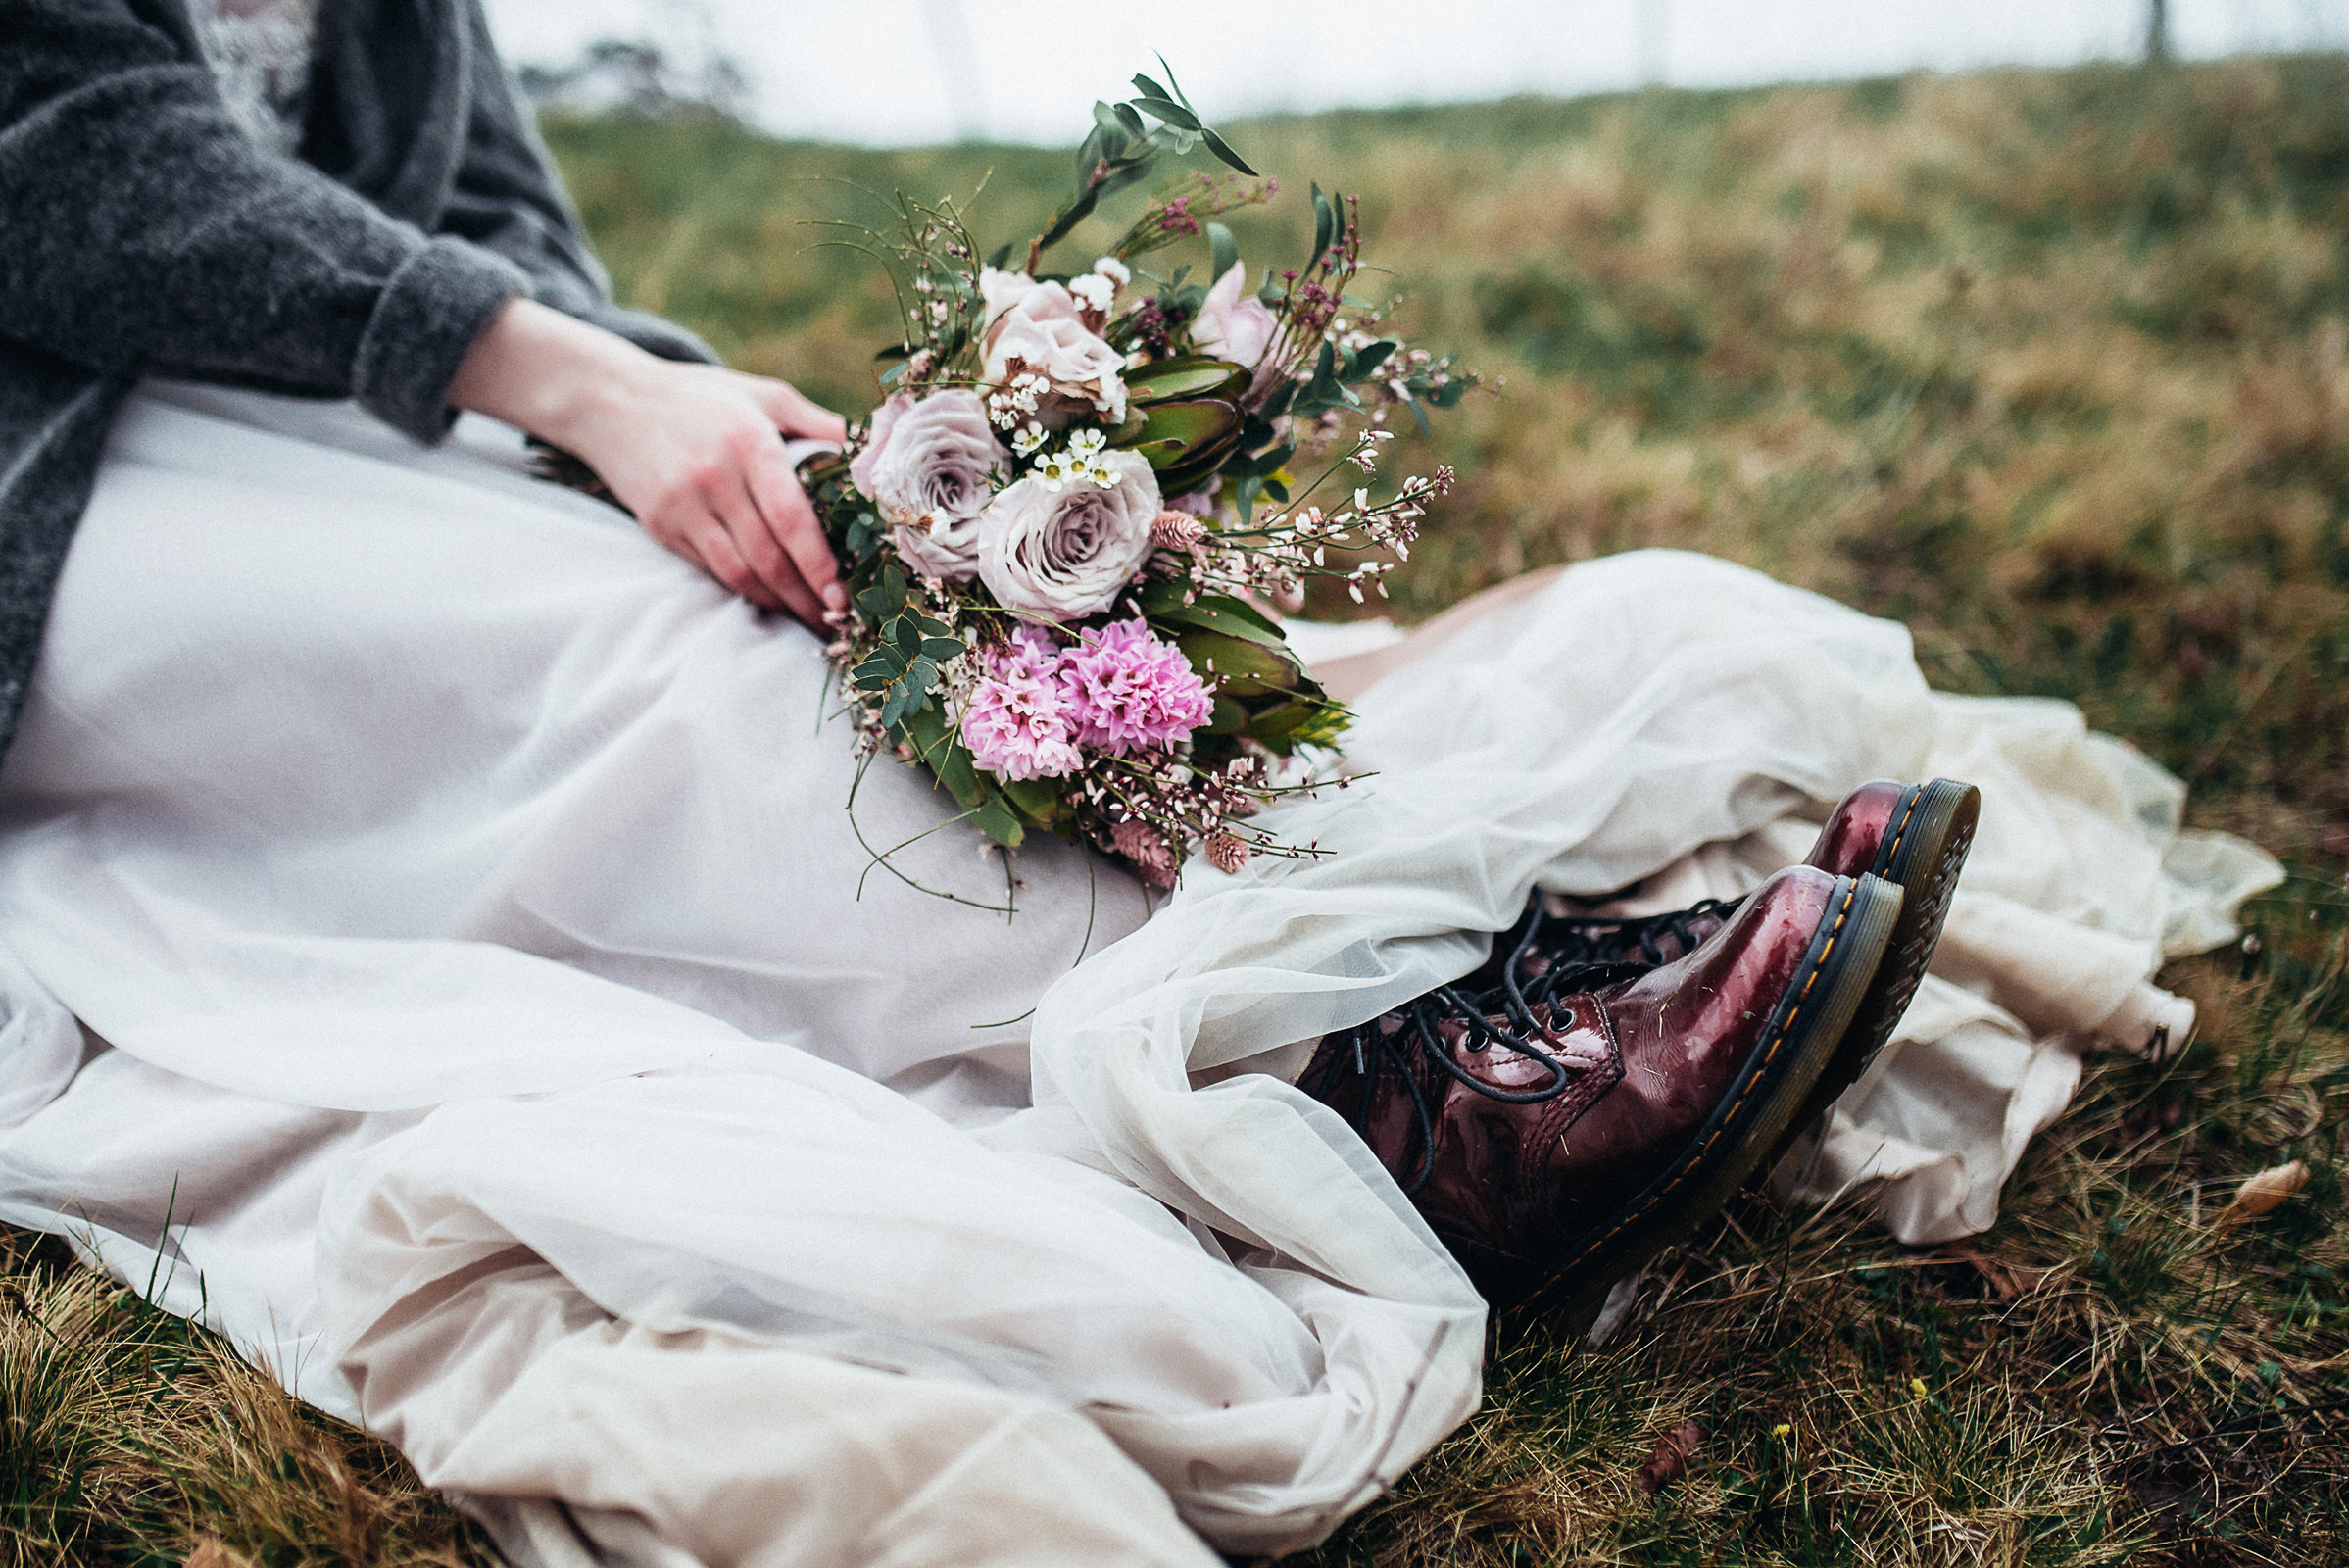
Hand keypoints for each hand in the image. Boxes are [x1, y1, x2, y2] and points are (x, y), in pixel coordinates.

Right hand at [449, 300, 848, 626]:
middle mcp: (714, 478)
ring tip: (812, 620)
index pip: (791, 517)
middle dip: (807, 597)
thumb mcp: (764, 395)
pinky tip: (771, 600)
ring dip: (778, 604)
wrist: (609, 400)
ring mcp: (682, 506)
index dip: (819, 562)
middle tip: (840, 622)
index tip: (845, 593)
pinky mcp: (661, 526)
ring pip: (739, 573)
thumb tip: (875, 454)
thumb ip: (820, 424)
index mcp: (748, 442)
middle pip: (768, 556)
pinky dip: (745, 590)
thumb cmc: (702, 397)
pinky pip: (711, 569)